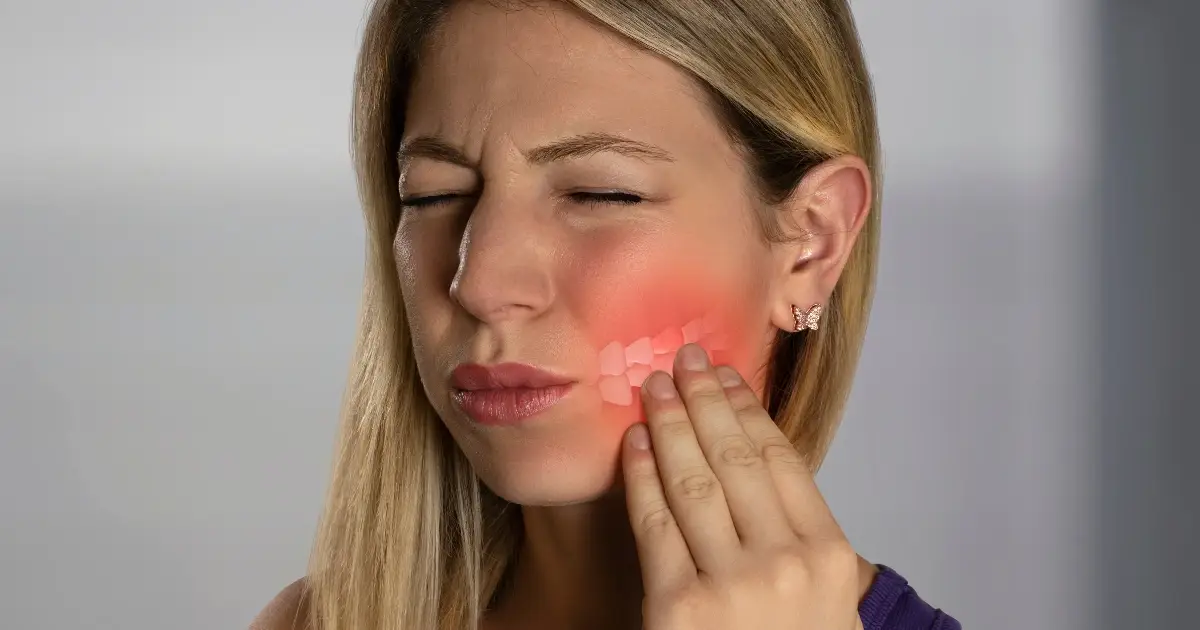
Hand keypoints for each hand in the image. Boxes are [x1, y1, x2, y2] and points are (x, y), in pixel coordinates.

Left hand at [621, 343, 863, 629]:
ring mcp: (731, 586)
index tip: (726, 375)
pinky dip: (642, 477)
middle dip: (705, 400)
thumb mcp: (822, 601)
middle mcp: (785, 564)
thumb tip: (758, 460)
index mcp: (828, 556)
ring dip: (670, 424)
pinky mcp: (678, 609)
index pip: (780, 459)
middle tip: (683, 358)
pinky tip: (634, 443)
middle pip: (737, 458)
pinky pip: (655, 525)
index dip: (747, 409)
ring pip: (695, 482)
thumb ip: (799, 537)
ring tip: (652, 385)